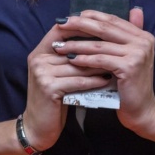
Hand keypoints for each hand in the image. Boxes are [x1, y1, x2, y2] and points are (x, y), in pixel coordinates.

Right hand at [22, 21, 112, 150]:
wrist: (38, 127)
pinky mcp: (48, 88)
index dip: (81, 27)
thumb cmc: (53, 99)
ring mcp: (41, 73)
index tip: (103, 28)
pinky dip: (93, 80)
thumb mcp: (57, 74)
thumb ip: (68, 57)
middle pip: (72, 48)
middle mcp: (38, 59)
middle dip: (95, 48)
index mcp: (39, 52)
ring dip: (98, 64)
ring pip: (77, 65)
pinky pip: (77, 81)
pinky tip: (107, 80)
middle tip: (116, 46)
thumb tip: (94, 39)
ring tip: (116, 63)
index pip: (61, 30)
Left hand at [52, 8, 154, 133]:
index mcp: (142, 35)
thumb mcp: (128, 57)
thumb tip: (130, 9)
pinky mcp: (130, 67)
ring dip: (77, 45)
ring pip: (100, 45)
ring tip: (60, 45)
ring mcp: (137, 54)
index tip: (71, 16)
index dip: (91, 16)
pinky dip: (84, 59)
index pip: (113, 19)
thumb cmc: (130, 84)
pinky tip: (71, 60)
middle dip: (80, 25)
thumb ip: (124, 36)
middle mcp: (143, 41)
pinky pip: (101, 60)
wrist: (142, 110)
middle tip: (61, 23)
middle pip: (105, 28)